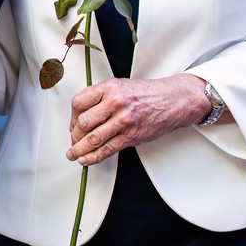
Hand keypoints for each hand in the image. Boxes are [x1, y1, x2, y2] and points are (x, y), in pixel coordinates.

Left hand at [66, 74, 211, 165]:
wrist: (174, 100)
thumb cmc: (148, 94)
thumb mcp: (120, 86)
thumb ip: (100, 96)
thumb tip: (82, 114)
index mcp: (109, 88)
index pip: (79, 102)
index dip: (71, 116)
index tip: (72, 123)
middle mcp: (115, 103)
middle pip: (83, 122)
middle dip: (74, 134)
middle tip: (73, 140)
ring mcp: (123, 120)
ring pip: (93, 138)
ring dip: (79, 149)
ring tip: (73, 154)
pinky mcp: (131, 136)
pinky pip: (107, 149)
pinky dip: (93, 157)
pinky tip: (86, 160)